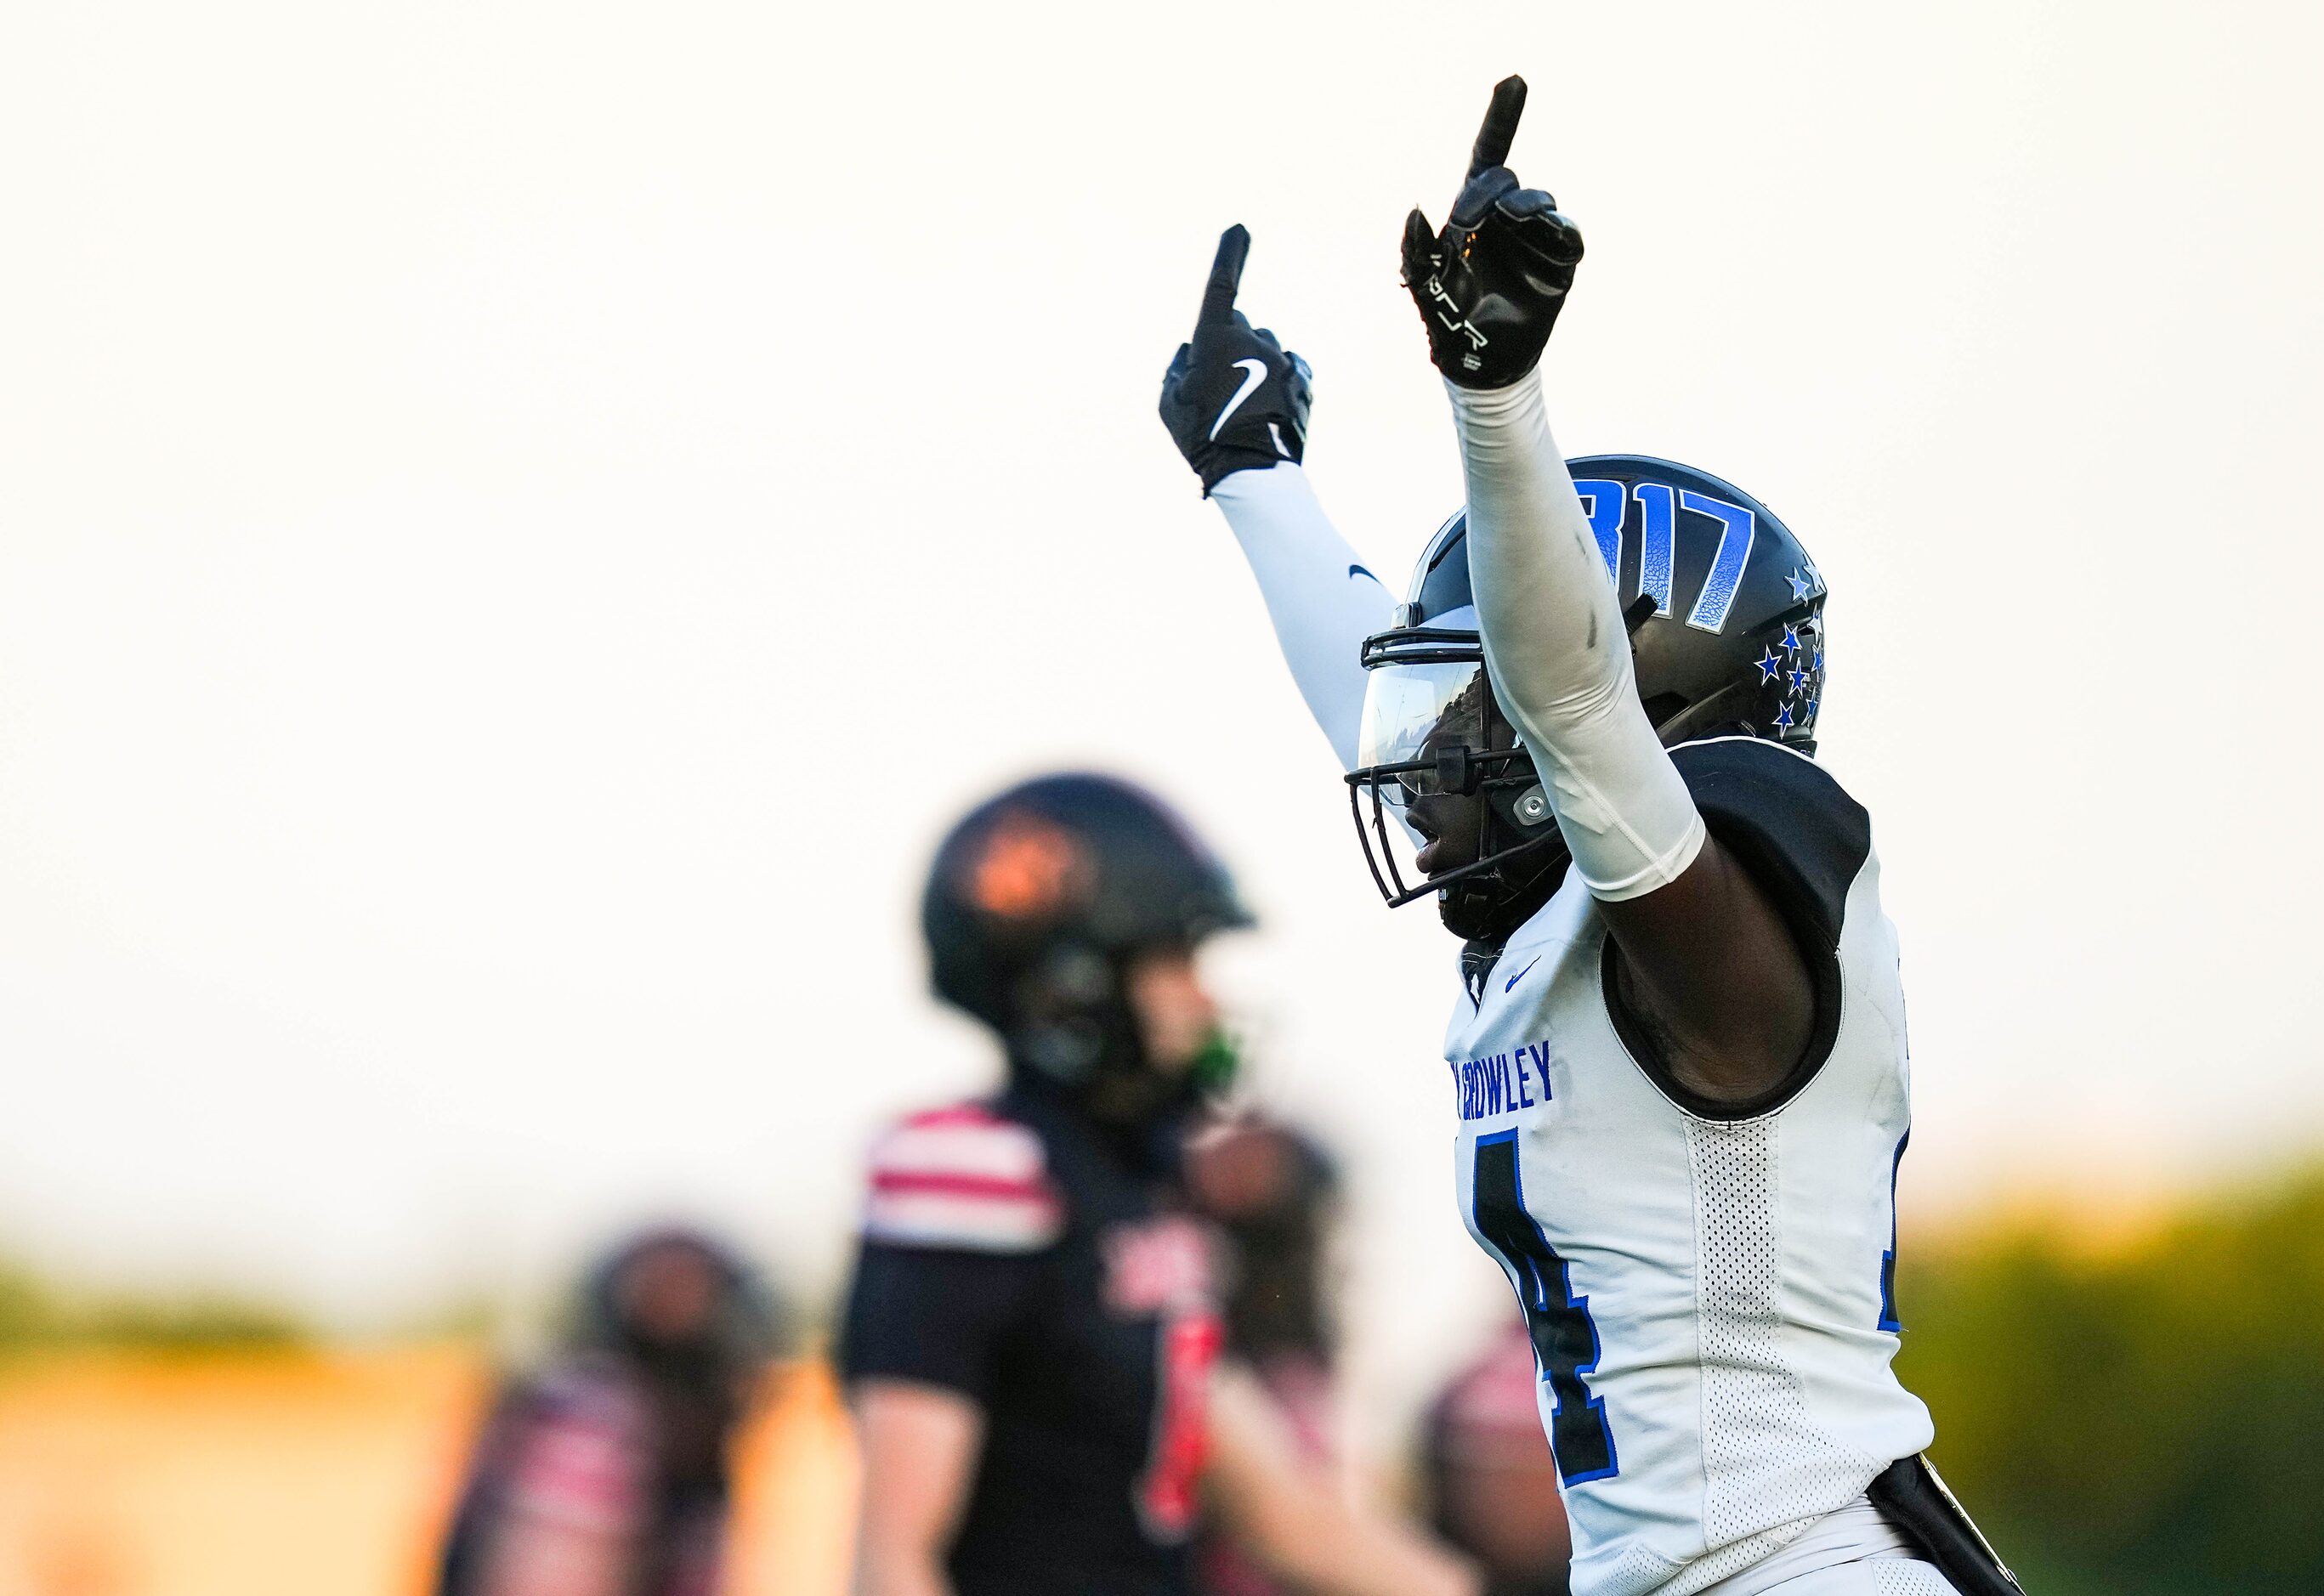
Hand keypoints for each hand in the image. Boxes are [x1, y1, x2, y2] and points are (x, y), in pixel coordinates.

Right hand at [1161, 225, 1313, 492]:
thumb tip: (1190, 351)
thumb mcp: (1170, 403)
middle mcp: (1253, 338)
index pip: (1222, 285)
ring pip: (1265, 349)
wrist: (1251, 470)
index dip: (1230, 255)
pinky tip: (1268, 411)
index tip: (1239, 229)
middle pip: (1240, 326)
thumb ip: (1177, 368)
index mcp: (1216, 337)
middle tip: (1219, 388)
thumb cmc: (1201, 436)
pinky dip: (1279, 382)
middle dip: (1229, 344)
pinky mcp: (1303, 379)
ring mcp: (1282, 358)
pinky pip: (1289, 369)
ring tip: (1244, 409)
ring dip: (1255, 366)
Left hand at [1400, 77, 1583, 389]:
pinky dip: (1558, 231)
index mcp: (1471, 215)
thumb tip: (1415, 209)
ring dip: (1525, 207)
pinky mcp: (1560, 264)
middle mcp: (1505, 219)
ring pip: (1540, 203)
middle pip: (1505, 179)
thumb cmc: (1448, 322)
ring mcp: (1535, 240)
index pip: (1487, 157)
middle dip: (1487, 191)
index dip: (1501, 118)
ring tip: (1509, 220)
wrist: (1481, 365)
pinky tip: (1546, 234)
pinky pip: (1568, 236)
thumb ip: (1415, 252)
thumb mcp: (1423, 288)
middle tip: (1467, 219)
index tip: (1513, 79)